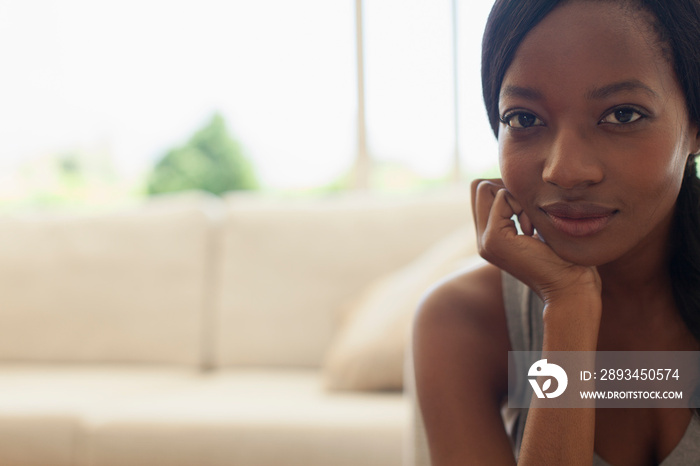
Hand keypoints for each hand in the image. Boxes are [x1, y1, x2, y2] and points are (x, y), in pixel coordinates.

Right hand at [471, 179, 600, 303]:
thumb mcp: (539, 228)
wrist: (570, 289)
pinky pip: (501, 198)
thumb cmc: (565, 259)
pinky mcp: (494, 239)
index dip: (506, 189)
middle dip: (506, 188)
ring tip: (531, 223)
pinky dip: (521, 204)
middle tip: (528, 213)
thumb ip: (523, 211)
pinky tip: (533, 230)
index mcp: (490, 237)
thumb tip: (519, 184)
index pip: (482, 191)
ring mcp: (485, 240)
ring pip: (485, 188)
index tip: (529, 212)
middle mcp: (482, 239)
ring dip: (514, 196)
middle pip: (478, 186)